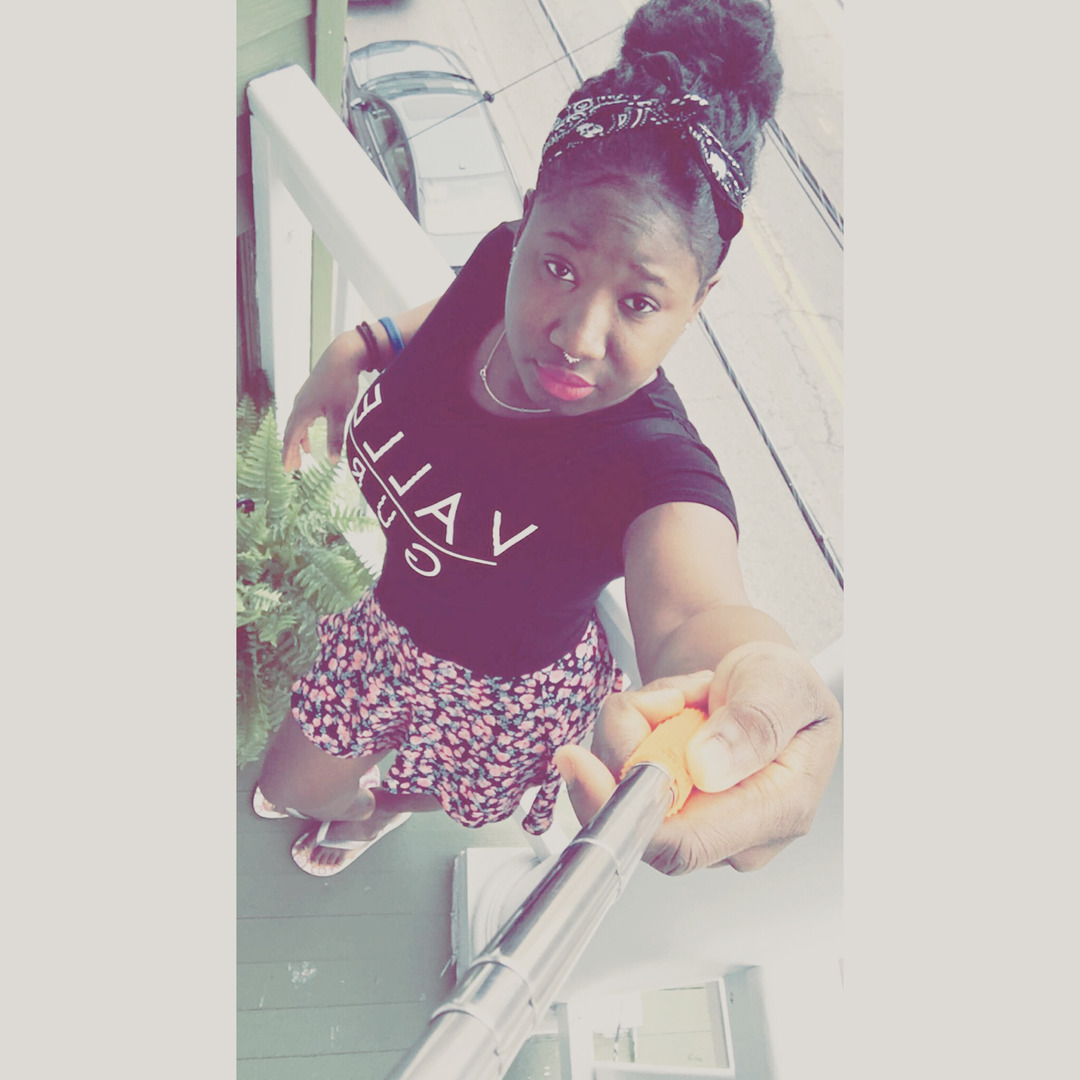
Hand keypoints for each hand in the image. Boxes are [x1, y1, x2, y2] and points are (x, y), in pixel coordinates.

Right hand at [281, 331, 368, 470]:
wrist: (342, 356)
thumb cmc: (340, 383)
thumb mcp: (340, 414)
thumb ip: (335, 437)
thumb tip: (332, 460)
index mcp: (302, 411)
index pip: (291, 438)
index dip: (288, 454)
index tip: (287, 469)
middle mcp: (299, 405)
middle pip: (291, 431)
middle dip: (291, 450)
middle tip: (292, 467)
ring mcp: (304, 398)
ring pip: (297, 423)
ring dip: (298, 439)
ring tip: (303, 453)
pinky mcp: (311, 393)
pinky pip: (303, 415)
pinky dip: (305, 428)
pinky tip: (311, 432)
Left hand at [553, 643, 841, 874]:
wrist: (766, 686)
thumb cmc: (783, 690)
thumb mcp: (783, 686)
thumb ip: (753, 724)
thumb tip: (706, 768)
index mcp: (776, 813)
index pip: (685, 843)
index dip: (627, 810)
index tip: (581, 764)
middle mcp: (731, 836)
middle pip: (640, 814)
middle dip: (631, 740)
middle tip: (667, 693)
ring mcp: (693, 825)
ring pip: (620, 786)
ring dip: (636, 725)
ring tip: (684, 696)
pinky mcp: (664, 809)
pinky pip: (617, 772)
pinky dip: (632, 730)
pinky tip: (670, 712)